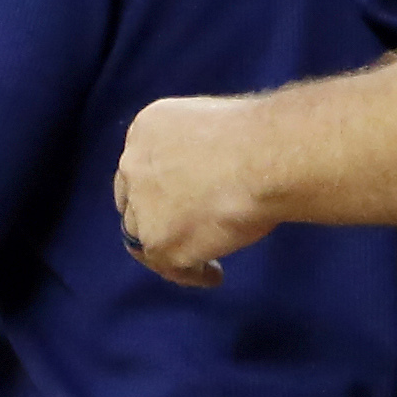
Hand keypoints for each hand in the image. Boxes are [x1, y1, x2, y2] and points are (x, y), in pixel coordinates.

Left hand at [113, 95, 270, 287]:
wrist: (263, 159)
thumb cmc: (257, 133)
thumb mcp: (213, 121)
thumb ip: (198, 147)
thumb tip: (216, 167)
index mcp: (146, 130)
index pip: (141, 164)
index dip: (157, 184)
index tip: (178, 196)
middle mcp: (133, 167)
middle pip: (134, 201)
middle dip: (153, 216)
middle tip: (181, 228)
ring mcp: (143, 209)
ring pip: (143, 238)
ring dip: (168, 248)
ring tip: (201, 261)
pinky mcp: (160, 244)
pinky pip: (172, 269)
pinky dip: (193, 274)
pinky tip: (215, 275)